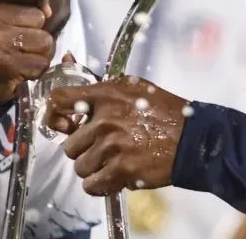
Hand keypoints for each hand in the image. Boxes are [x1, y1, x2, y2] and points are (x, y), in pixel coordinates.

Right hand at [0, 0, 54, 103]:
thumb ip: (20, 0)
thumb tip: (47, 9)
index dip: (33, 6)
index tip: (23, 18)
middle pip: (39, 17)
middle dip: (35, 31)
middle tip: (18, 41)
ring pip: (44, 40)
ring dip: (38, 51)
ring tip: (20, 54)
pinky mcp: (3, 63)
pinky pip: (41, 62)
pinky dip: (35, 69)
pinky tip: (19, 68)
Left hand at [45, 76, 189, 194]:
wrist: (193, 139)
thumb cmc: (164, 111)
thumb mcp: (132, 87)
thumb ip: (99, 84)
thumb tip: (66, 60)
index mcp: (106, 95)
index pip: (59, 99)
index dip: (52, 115)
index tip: (59, 124)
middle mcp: (106, 119)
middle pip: (69, 145)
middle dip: (83, 149)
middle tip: (101, 147)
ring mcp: (113, 146)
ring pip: (80, 167)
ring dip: (93, 168)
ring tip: (112, 161)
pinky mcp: (123, 170)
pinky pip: (93, 185)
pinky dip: (101, 185)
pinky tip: (115, 176)